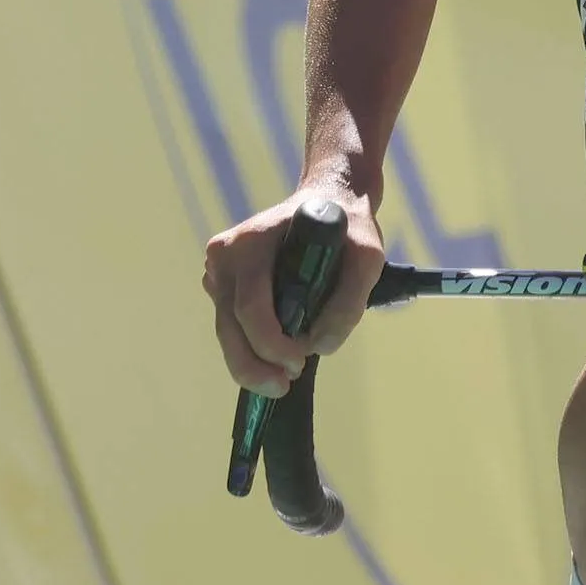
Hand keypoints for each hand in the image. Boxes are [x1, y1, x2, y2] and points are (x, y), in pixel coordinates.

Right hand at [200, 182, 386, 395]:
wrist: (330, 197)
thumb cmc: (348, 226)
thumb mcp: (367, 258)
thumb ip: (348, 304)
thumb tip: (319, 346)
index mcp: (250, 243)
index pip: (251, 307)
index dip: (272, 344)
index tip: (300, 362)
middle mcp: (224, 256)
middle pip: (229, 326)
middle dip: (254, 366)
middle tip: (283, 387)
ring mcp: (218, 269)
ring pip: (226, 330)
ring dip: (250, 361)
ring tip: (282, 380)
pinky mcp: (222, 282)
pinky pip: (231, 323)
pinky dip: (249, 346)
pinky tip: (273, 358)